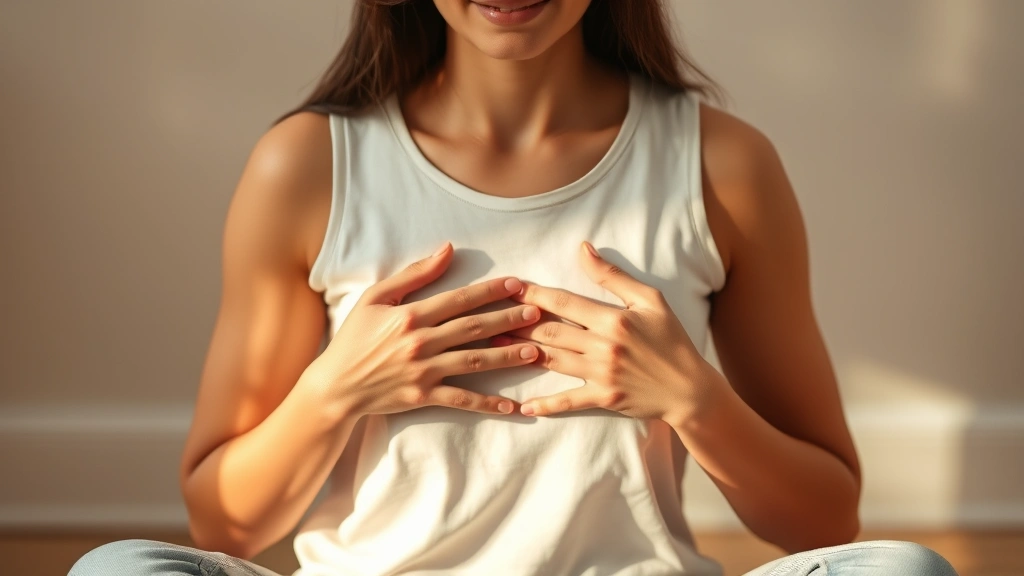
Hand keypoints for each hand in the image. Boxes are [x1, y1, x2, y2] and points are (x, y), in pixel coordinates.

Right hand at [311, 241, 541, 417]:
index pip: (459, 299)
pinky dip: (487, 404)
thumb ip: (414, 275)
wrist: (335, 385)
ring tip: (535, 351)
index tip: (518, 285)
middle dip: (508, 319)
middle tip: (537, 314)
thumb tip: (447, 250)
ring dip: (507, 356)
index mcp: (411, 315)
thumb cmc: (354, 338)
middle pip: (473, 328)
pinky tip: (512, 407)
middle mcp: (420, 342)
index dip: (491, 291)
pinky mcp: (422, 397)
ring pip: (474, 361)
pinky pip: (461, 400)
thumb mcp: (376, 298)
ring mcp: (423, 371)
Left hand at [492, 241, 715, 423]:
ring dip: (520, 354)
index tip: (508, 287)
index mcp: (613, 319)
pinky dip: (546, 405)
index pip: (563, 303)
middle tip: (486, 317)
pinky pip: (569, 401)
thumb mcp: (650, 300)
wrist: (690, 388)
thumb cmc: (671, 340)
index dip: (533, 295)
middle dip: (516, 323)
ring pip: (552, 361)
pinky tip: (523, 406)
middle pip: (549, 332)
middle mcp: (603, 346)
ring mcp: (602, 375)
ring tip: (492, 347)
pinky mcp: (604, 399)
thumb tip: (583, 249)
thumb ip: (613, 276)